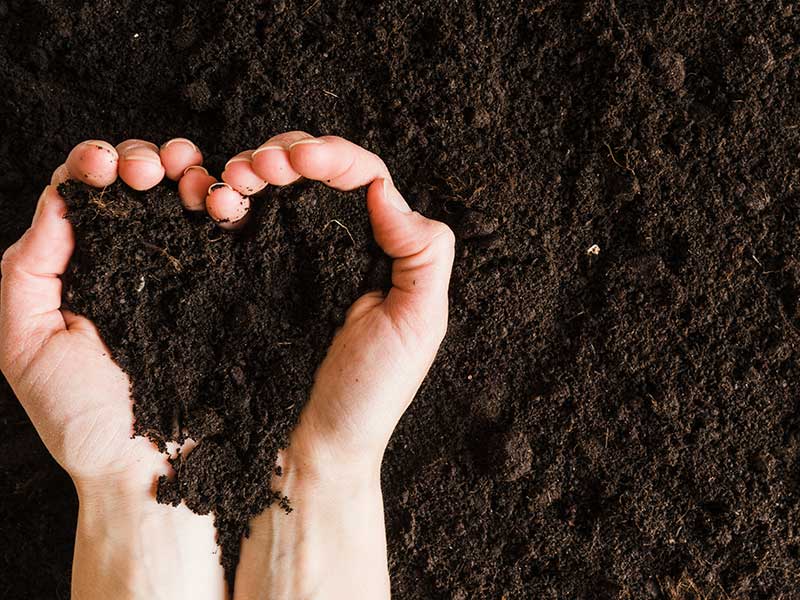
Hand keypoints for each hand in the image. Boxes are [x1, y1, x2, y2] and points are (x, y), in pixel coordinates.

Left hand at [0, 138, 226, 599]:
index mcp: (86, 268)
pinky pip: (229, 231)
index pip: (86, 197)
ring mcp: (188, 272)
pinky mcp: (231, 286)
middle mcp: (137, 262)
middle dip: (143, 160)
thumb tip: (58, 203)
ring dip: (187, 170)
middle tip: (148, 172)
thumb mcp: (25, 345)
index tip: (105, 165)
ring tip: (190, 174)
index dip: (94, 166)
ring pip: (186, 197)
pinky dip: (227, 201)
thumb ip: (25, 272)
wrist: (153, 470)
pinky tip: (222, 199)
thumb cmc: (85, 419)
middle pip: (139, 186)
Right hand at [219, 134, 454, 598]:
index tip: (303, 160)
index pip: (364, 178)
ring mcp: (294, 257)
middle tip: (257, 168)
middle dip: (285, 154)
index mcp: (384, 248)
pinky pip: (243, 222)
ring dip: (252, 168)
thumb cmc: (370, 393)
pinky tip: (219, 202)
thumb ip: (422, 253)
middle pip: (315, 171)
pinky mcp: (254, 275)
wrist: (309, 447)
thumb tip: (385, 191)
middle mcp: (340, 244)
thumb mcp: (419, 324)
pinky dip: (227, 200)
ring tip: (234, 181)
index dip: (334, 156)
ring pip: (275, 187)